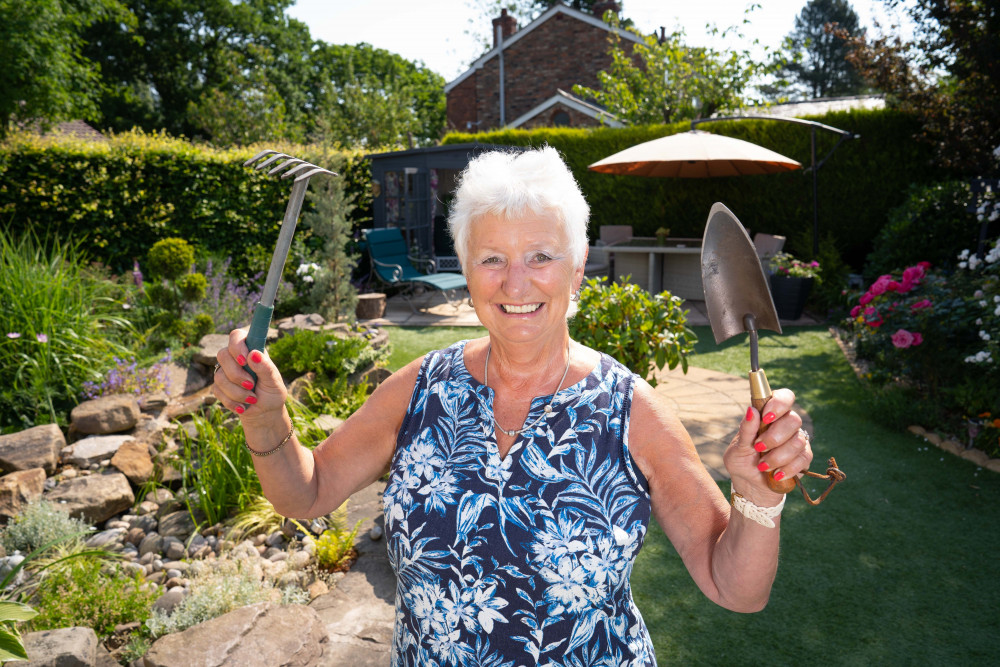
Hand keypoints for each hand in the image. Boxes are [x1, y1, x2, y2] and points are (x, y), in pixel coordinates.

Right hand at [212, 328, 287, 427]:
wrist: (264, 413)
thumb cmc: (272, 393)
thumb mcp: (274, 382)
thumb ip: (266, 367)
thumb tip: (253, 354)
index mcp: (251, 350)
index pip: (237, 336)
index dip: (237, 345)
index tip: (245, 360)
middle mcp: (235, 358)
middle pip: (223, 355)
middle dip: (236, 374)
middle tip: (251, 384)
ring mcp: (225, 372)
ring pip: (219, 376)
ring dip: (237, 391)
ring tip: (253, 398)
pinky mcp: (219, 387)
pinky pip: (217, 391)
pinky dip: (232, 401)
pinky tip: (243, 406)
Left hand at [723, 388, 812, 505]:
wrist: (750, 485)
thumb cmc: (742, 462)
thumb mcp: (737, 447)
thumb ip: (746, 429)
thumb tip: (752, 410)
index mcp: (769, 415)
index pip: (784, 397)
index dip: (779, 404)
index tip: (766, 418)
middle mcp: (785, 424)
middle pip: (793, 419)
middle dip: (775, 437)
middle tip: (759, 448)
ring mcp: (797, 440)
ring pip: (798, 441)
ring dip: (778, 456)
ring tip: (763, 466)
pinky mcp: (804, 457)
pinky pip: (804, 458)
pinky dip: (788, 468)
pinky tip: (776, 474)